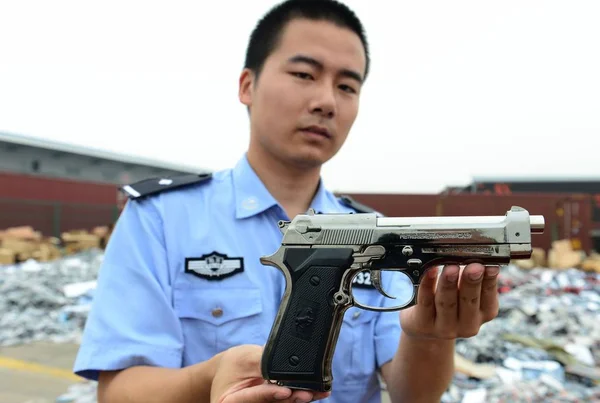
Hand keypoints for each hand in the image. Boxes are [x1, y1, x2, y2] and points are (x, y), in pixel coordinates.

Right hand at [211, 344, 330, 402]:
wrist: (229, 371)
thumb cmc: (233, 364)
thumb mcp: (244, 359)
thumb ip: (264, 363)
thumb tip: (288, 361)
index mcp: (230, 402)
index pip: (253, 398)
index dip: (270, 394)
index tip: (286, 391)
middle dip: (291, 398)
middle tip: (308, 393)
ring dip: (301, 398)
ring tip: (318, 392)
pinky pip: (287, 402)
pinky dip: (300, 396)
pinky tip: (316, 392)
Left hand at [400, 263, 499, 339]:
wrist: (425, 328)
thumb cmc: (449, 303)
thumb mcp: (465, 293)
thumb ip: (470, 278)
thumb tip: (472, 254)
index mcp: (483, 314)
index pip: (489, 297)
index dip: (490, 281)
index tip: (490, 266)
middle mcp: (467, 324)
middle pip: (469, 301)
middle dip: (471, 282)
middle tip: (474, 266)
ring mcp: (445, 328)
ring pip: (447, 303)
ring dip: (449, 283)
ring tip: (451, 268)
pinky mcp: (424, 325)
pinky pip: (425, 302)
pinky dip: (427, 285)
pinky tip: (429, 272)